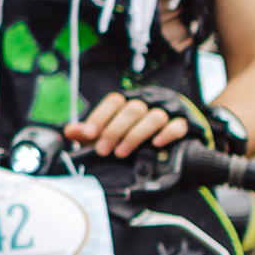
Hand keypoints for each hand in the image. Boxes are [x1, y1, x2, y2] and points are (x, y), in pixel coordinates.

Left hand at [64, 89, 193, 158]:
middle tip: (103, 150)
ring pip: (154, 116)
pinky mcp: (185, 125)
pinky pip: (178, 125)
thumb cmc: (134, 137)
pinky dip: (167, 133)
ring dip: (135, 135)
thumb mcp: (109, 135)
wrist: (174, 145)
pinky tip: (156, 145)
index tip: (88, 134)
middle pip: (132, 109)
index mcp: (128, 104)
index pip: (114, 101)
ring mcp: (167, 113)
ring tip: (121, 153)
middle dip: (114, 130)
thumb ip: (91, 133)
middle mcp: (147, 104)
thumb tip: (69, 131)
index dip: (100, 116)